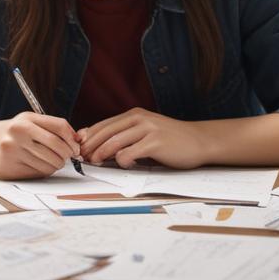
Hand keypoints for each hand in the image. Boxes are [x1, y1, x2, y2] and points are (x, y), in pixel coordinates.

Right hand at [0, 112, 80, 179]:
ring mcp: (13, 152)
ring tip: (49, 161)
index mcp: (26, 119)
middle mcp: (19, 133)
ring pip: (49, 164)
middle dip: (66, 156)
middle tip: (65, 158)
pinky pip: (37, 174)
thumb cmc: (13, 132)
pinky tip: (37, 166)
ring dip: (55, 165)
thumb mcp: (30, 122)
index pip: (60, 127)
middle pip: (58, 148)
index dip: (72, 140)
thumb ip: (53, 128)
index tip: (75, 148)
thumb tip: (79, 140)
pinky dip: (43, 172)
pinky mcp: (9, 168)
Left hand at [78, 108, 212, 168]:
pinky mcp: (155, 142)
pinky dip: (123, 160)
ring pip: (115, 141)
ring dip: (102, 153)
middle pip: (106, 131)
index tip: (79, 146)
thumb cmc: (171, 140)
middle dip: (91, 145)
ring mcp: (147, 129)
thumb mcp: (146, 132)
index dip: (90, 136)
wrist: (199, 141)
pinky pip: (131, 152)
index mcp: (134, 115)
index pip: (105, 124)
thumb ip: (127, 135)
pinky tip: (124, 164)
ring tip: (95, 161)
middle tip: (83, 156)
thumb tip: (101, 145)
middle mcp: (139, 118)